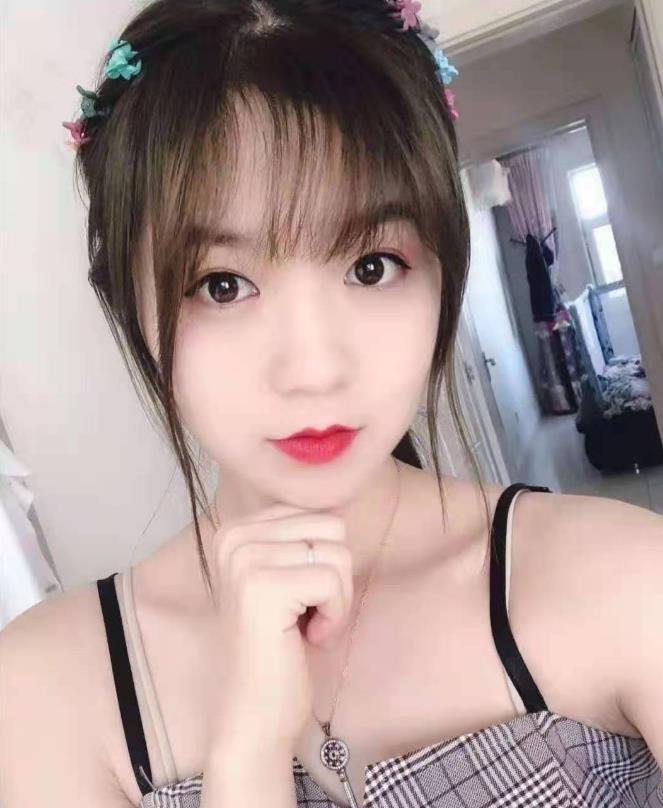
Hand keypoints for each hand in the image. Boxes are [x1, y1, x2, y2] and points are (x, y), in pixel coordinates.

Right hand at [206, 504, 353, 752]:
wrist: (255, 714)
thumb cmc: (279, 647)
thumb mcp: (288, 576)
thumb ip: (302, 537)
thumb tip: (341, 502)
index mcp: (237, 529)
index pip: (317, 513)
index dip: (323, 560)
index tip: (298, 597)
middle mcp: (234, 537)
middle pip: (331, 527)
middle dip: (334, 576)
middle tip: (306, 613)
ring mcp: (244, 561)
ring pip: (337, 553)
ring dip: (336, 599)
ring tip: (304, 627)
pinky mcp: (262, 587)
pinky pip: (333, 581)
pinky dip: (334, 616)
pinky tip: (308, 638)